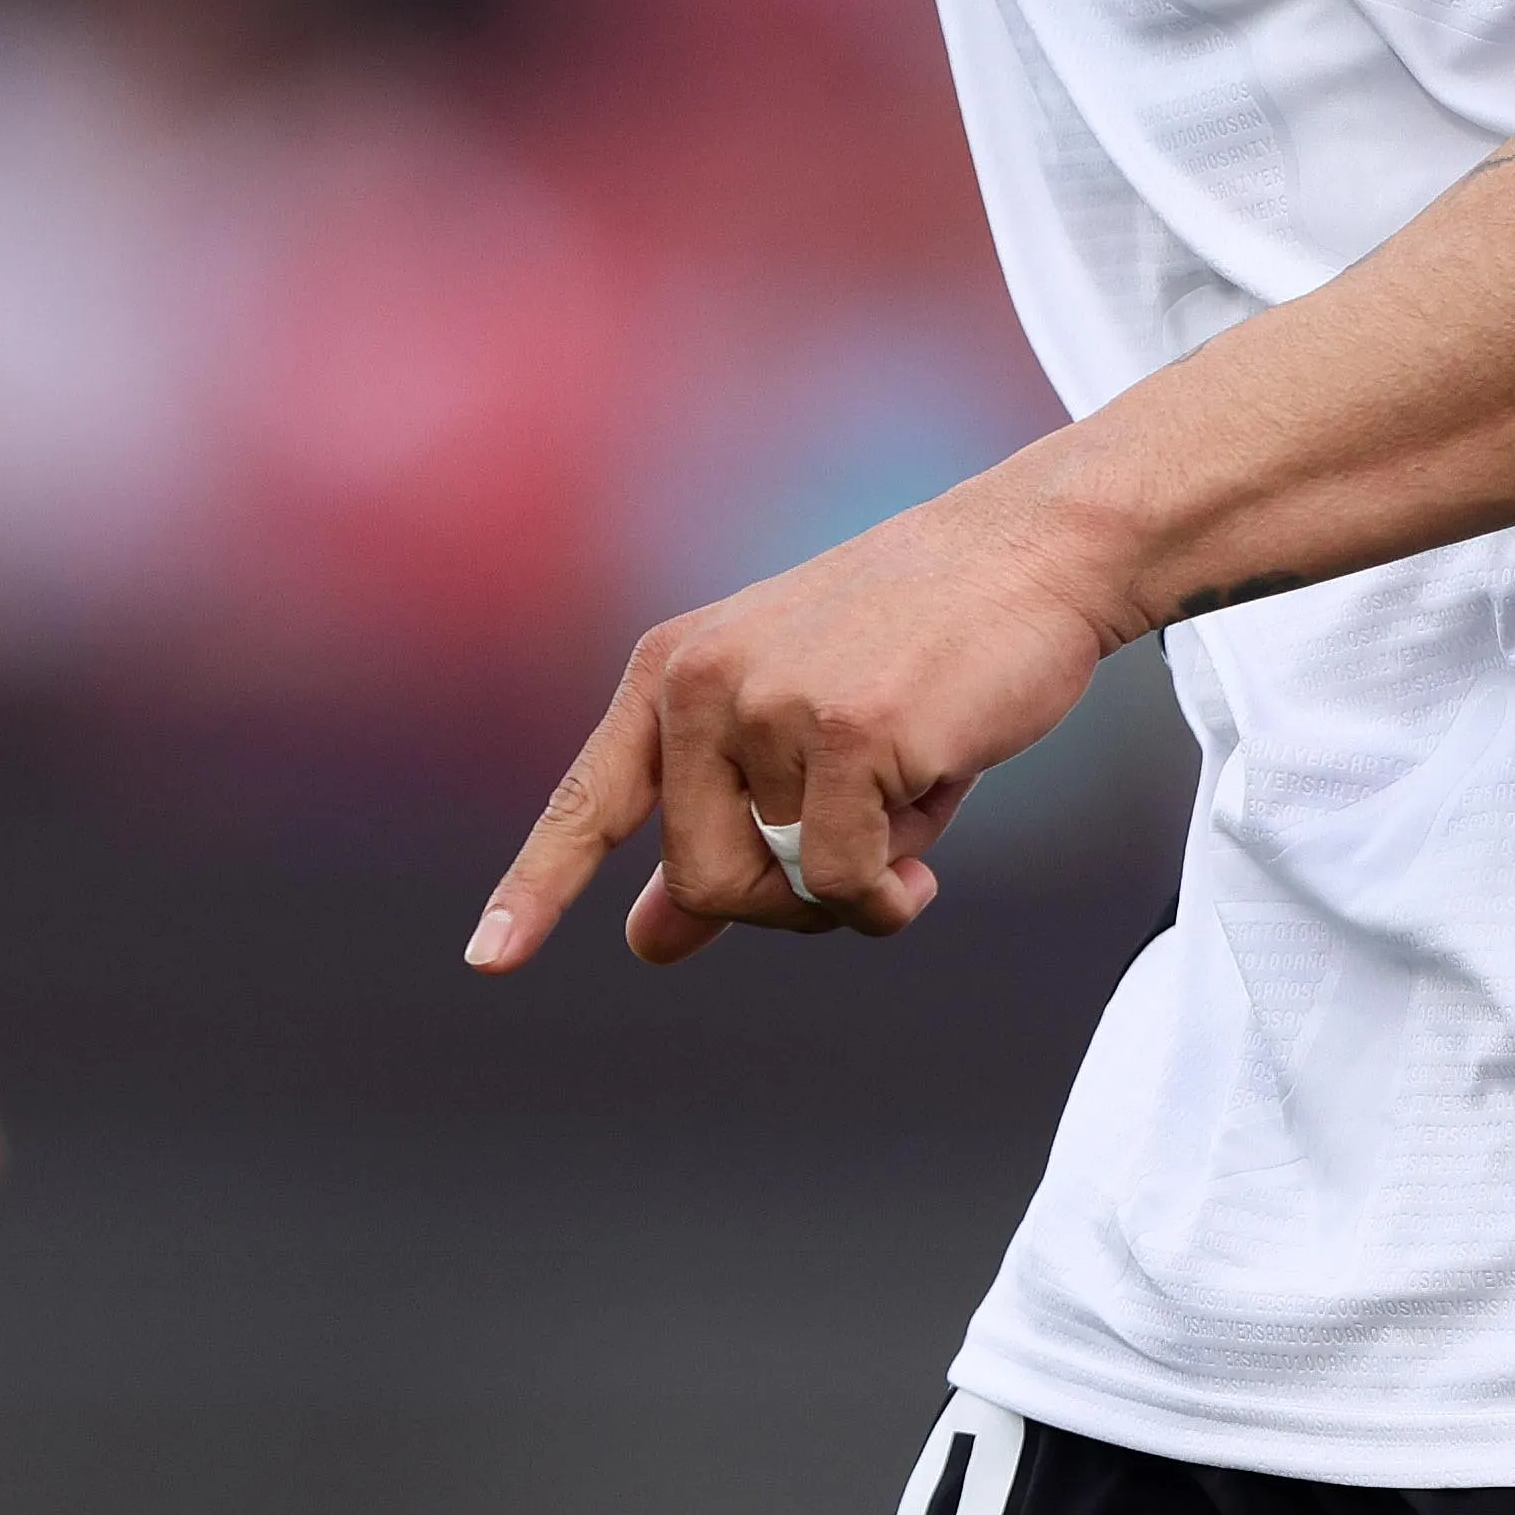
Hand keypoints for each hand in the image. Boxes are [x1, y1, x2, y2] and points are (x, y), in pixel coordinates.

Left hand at [467, 468, 1127, 974]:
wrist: (1028, 554)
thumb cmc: (917, 649)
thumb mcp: (799, 735)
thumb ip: (721, 830)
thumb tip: (647, 942)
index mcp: (673, 671)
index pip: (591, 797)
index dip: (538, 886)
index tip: (487, 960)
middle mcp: (700, 682)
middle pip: (702, 881)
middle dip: (784, 902)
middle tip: (862, 851)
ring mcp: (768, 704)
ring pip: (779, 891)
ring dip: (856, 885)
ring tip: (907, 795)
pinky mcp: (845, 732)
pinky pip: (846, 886)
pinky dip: (893, 892)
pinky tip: (933, 826)